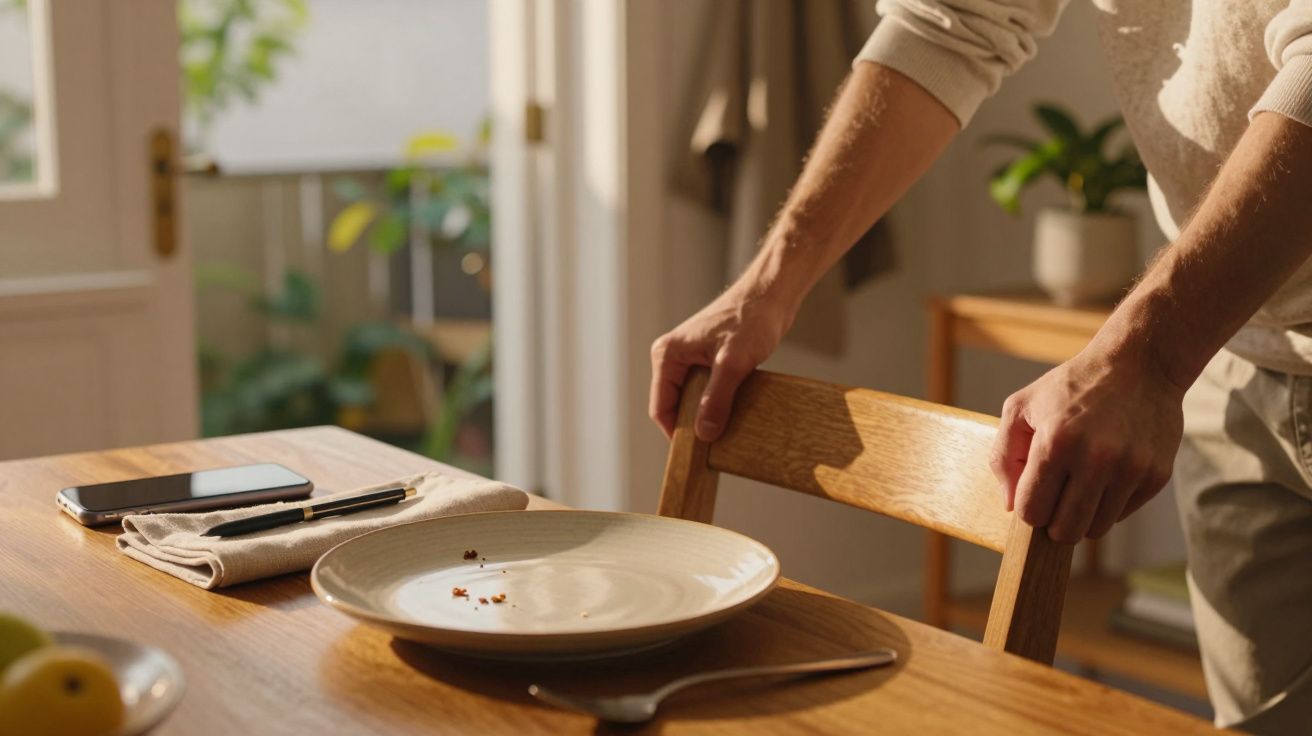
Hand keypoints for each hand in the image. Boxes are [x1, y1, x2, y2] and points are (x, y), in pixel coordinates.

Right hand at [649, 286, 793, 440]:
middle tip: (717, 443)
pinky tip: (736, 412)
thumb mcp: (733, 363)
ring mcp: (691, 361)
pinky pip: (707, 393)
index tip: (698, 454)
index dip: (677, 433)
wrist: (772, 295)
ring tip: (729, 427)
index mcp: (668, 355)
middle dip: (694, 425)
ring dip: (709, 415)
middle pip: (675, 407)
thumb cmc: (751, 318)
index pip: (661, 407)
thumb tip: (704, 433)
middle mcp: (674, 358)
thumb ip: (717, 398)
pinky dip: (719, 405)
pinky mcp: (709, 363)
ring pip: (693, 401)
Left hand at [989, 350, 1184, 542]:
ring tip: (1080, 485)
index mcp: (1056, 442)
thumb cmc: (1072, 387)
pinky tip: (1106, 475)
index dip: (1028, 509)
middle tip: (1055, 499)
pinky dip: (1109, 504)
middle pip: (1065, 530)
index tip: (1033, 496)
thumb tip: (1009, 504)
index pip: (1031, 511)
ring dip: (1082, 515)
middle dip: (1053, 522)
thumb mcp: (1021, 406)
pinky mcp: (1156, 475)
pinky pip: (1121, 515)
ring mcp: (1130, 469)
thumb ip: (1004, 456)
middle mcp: (1096, 458)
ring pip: (1095, 530)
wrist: (1139, 365)